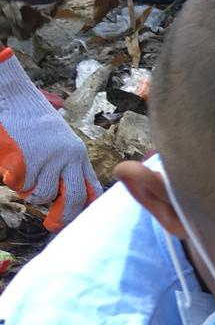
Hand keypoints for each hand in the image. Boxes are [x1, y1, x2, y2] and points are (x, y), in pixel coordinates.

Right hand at [0, 47, 100, 229]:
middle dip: (63, 216)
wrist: (13, 98)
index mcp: (78, 154)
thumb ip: (67, 166)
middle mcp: (68, 158)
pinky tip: (12, 163)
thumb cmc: (33, 120)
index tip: (78, 221)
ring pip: (43, 195)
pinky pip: (22, 185)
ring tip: (24, 176)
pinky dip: (15, 181)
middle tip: (52, 226)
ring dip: (31, 193)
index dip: (87, 208)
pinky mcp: (27, 161)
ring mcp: (48, 159)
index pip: (92, 188)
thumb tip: (65, 198)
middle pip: (74, 198)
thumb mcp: (59, 142)